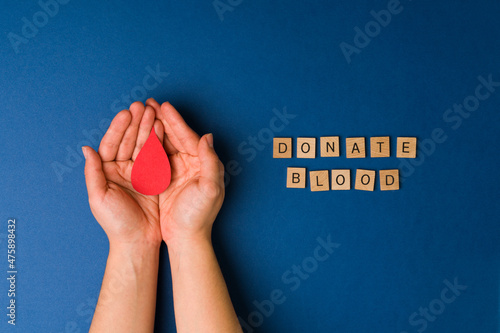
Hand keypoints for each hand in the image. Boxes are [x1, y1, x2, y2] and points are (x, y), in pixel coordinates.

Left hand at [83, 102, 164, 247]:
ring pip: (142, 145)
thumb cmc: (115, 223)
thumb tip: (86, 149)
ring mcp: (139, 172)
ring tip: (153, 111)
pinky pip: (156, 156)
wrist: (138, 241)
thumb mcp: (99, 198)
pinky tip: (162, 128)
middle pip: (128, 141)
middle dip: (135, 123)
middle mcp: (122, 169)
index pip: (111, 145)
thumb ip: (93, 173)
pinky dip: (159, 142)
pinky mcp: (154, 178)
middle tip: (142, 105)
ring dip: (147, 128)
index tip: (126, 113)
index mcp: (107, 172)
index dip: (118, 128)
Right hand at [145, 98, 224, 246]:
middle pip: (175, 136)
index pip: (188, 137)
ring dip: (154, 127)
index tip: (164, 105)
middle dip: (162, 119)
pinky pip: (156, 156)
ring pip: (165, 143)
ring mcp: (178, 170)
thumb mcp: (209, 189)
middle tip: (149, 102)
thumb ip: (211, 162)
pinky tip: (138, 134)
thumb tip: (208, 136)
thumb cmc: (199, 216)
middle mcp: (192, 164)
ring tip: (142, 112)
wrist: (187, 238)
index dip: (175, 121)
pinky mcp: (166, 179)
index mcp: (203, 163)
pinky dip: (148, 143)